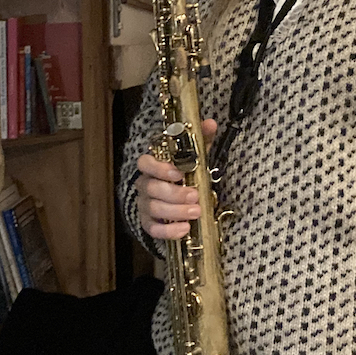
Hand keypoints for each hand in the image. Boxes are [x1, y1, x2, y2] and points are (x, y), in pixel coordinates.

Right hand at [137, 117, 216, 240]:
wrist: (175, 198)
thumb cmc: (184, 173)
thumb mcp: (193, 155)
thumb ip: (200, 139)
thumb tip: (210, 123)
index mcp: (153, 166)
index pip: (145, 163)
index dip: (159, 168)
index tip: (178, 173)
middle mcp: (145, 185)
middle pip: (152, 188)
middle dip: (175, 193)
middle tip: (195, 196)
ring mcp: (145, 205)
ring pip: (153, 209)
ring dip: (175, 211)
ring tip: (195, 212)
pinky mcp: (149, 223)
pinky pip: (153, 229)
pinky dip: (168, 231)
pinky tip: (184, 229)